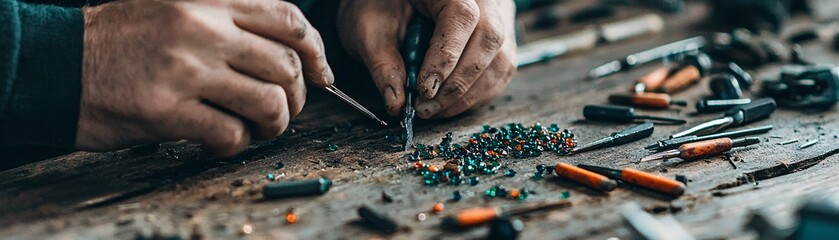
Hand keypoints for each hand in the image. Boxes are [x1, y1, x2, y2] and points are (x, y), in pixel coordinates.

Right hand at [77, 0, 333, 155]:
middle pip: (286, 66)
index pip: (288, 20)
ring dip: (273, 125)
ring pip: (268, 103)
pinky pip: (231, 135)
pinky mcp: (168, 111)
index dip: (316, 51)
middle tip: (284, 110)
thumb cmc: (119, 41)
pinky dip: (236, 146)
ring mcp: (187, 71)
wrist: (56, 65)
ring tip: (255, 129)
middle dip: (298, 96)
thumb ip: (228, 21)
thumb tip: (288, 53)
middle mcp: (203, 31)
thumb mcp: (175, 8)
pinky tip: (219, 142)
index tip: (322, 74)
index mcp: (209, 2)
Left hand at [337, 0, 516, 117]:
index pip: (461, 16)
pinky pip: (500, 70)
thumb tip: (395, 102)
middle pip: (489, 39)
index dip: (446, 56)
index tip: (424, 88)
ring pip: (500, 59)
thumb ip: (382, 63)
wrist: (394, 2)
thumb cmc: (380, 5)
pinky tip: (450, 104)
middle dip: (458, 83)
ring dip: (469, 94)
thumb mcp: (370, 26)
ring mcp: (498, 17)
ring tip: (435, 110)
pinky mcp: (501, 38)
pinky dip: (477, 94)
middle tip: (427, 107)